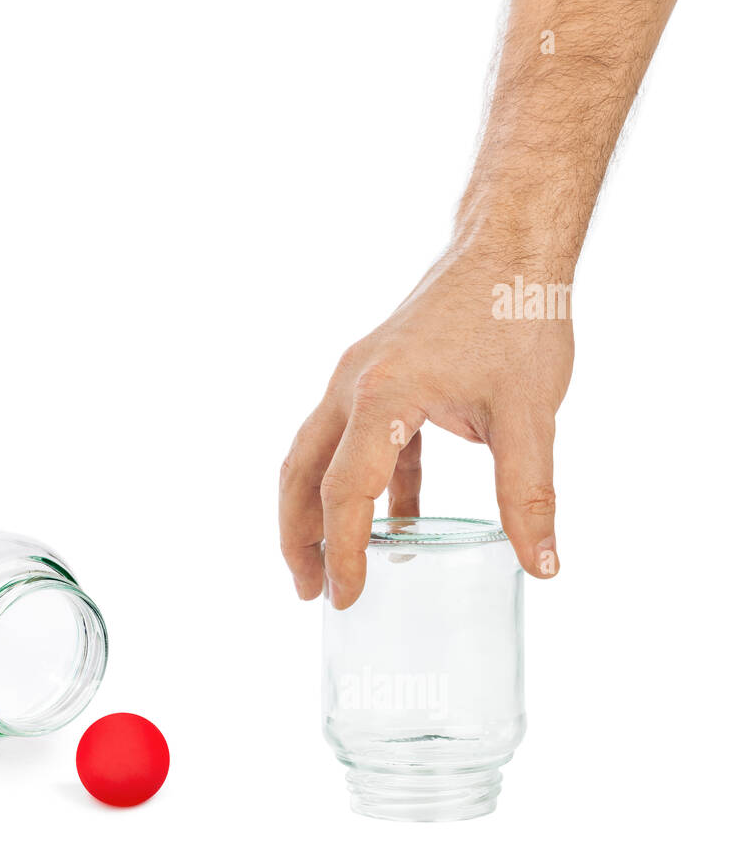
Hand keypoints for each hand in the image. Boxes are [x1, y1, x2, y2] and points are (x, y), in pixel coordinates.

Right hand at [279, 240, 573, 607]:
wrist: (510, 244)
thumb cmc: (515, 314)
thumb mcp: (529, 412)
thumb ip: (529, 492)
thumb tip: (542, 564)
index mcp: (381, 396)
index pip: (346, 493)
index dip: (343, 552)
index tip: (347, 597)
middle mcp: (353, 386)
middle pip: (301, 474)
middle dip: (298, 536)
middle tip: (310, 591)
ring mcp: (359, 377)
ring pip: (316, 456)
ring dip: (318, 511)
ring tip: (330, 562)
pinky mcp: (380, 376)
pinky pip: (359, 440)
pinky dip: (368, 484)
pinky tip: (398, 521)